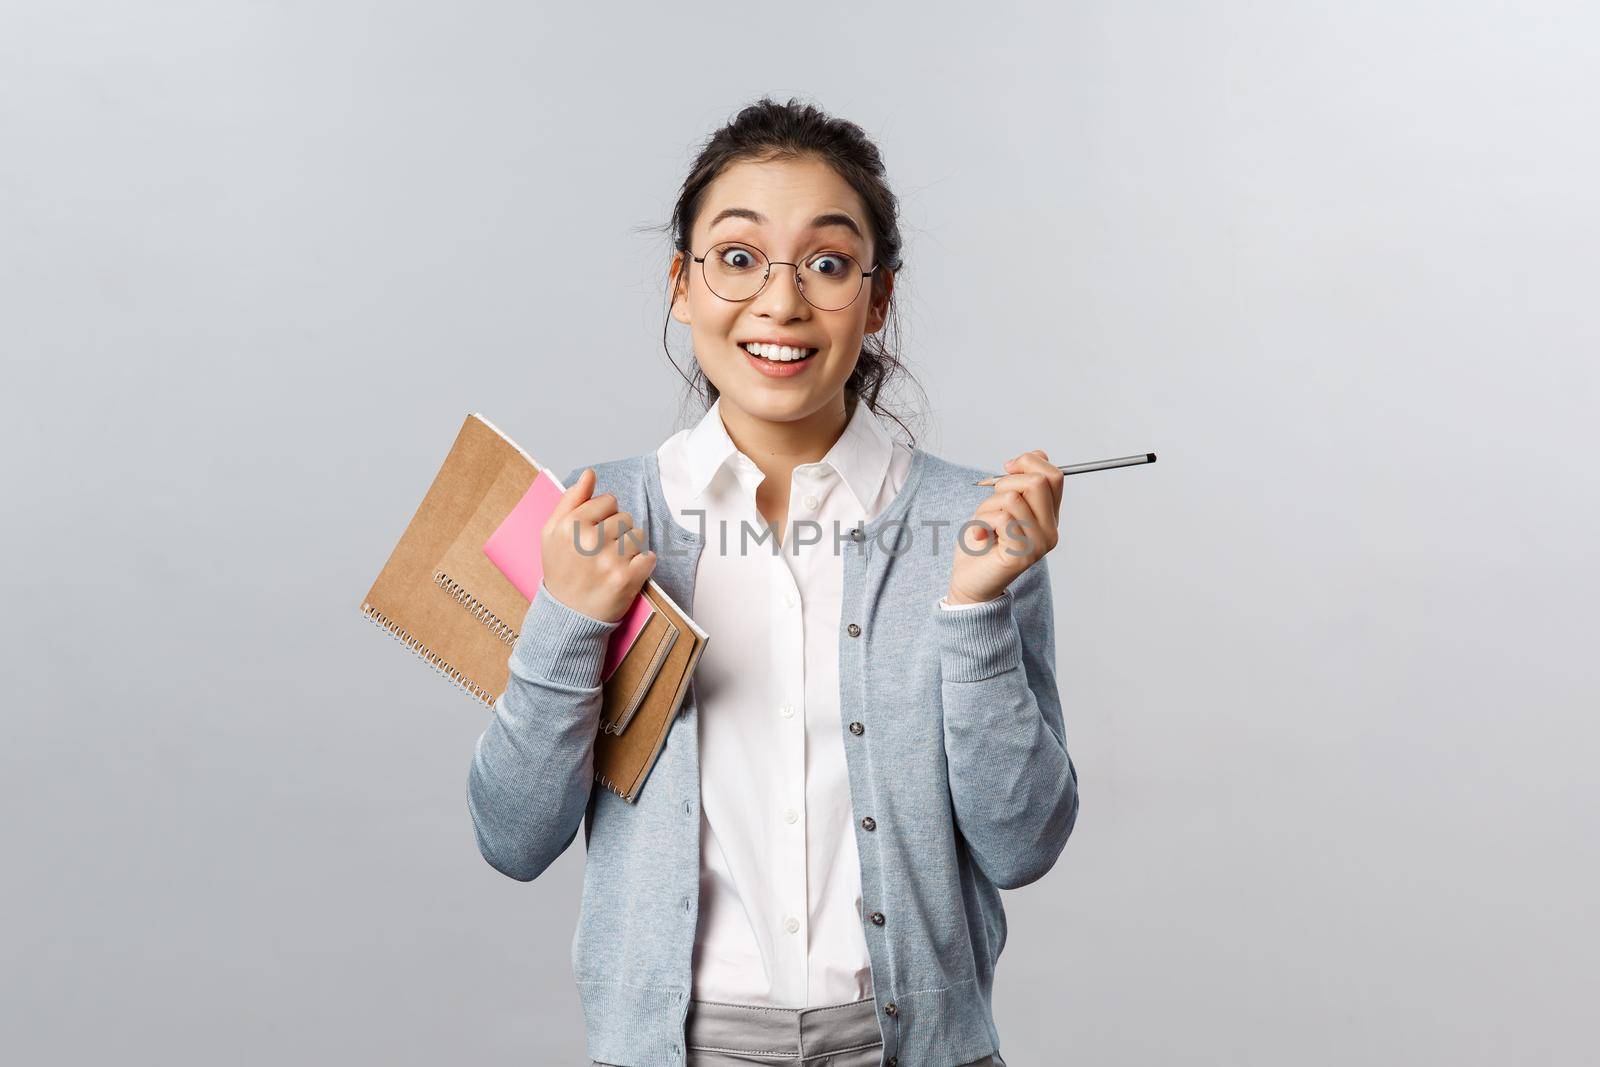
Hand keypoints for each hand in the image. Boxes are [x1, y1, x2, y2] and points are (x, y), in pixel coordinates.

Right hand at [541, 468, 656, 622]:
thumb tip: (590, 474)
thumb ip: (570, 500)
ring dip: (630, 548)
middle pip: (625, 517)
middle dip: (617, 531)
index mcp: (569, 525)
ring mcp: (609, 560)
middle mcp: (589, 541)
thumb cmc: (561, 570)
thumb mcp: (552, 533)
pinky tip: (626, 573)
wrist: (568, 614)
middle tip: (601, 552)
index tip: (594, 532)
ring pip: (638, 535)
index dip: (604, 515)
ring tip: (612, 563)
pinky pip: (649, 557)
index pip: (608, 500)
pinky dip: (642, 564)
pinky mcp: (627, 579)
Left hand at [947, 449, 1062, 604]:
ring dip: (988, 506)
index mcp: (1050, 517)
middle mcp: (1051, 531)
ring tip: (985, 525)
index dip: (1029, 462)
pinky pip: (1002, 517)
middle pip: (1038, 482)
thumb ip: (1021, 482)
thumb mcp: (1002, 503)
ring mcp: (1039, 544)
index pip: (1054, 476)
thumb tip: (1036, 454)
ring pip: (1013, 498)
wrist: (970, 580)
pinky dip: (982, 520)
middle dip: (1006, 482)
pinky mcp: (1022, 554)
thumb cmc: (983, 541)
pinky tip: (982, 536)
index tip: (1006, 468)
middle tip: (992, 500)